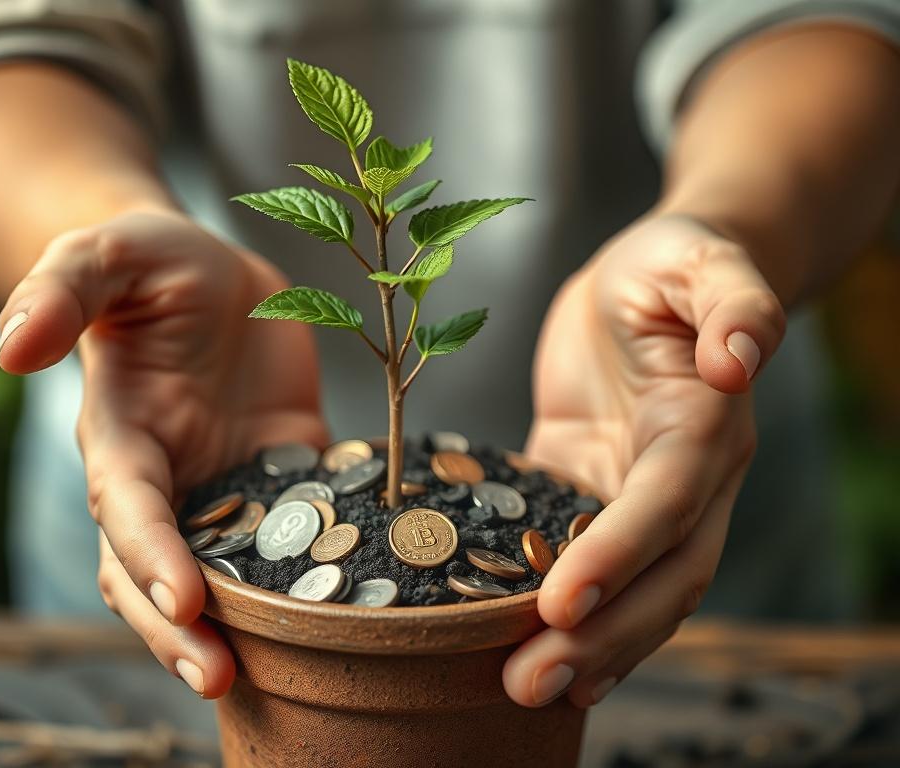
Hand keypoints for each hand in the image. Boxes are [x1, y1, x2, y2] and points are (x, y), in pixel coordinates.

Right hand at [0, 208, 326, 696]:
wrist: (215, 274)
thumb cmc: (148, 264)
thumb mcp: (106, 255)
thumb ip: (60, 292)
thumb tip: (13, 350)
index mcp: (122, 440)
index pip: (128, 513)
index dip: (151, 558)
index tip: (184, 601)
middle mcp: (173, 480)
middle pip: (160, 575)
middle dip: (180, 632)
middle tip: (218, 677)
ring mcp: (233, 482)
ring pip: (228, 573)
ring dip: (246, 624)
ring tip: (283, 669)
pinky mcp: (289, 469)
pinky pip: (306, 528)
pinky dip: (322, 563)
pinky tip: (355, 598)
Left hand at [502, 213, 785, 707]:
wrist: (650, 282)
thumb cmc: (671, 264)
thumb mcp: (696, 260)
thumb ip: (733, 302)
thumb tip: (741, 360)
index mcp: (704, 427)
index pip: (665, 506)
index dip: (619, 555)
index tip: (562, 602)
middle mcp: (682, 479)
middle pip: (659, 578)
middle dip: (603, 636)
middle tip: (531, 682)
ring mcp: (635, 494)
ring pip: (628, 591)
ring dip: (585, 646)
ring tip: (523, 689)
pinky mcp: (587, 488)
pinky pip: (576, 560)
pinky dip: (561, 610)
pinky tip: (515, 645)